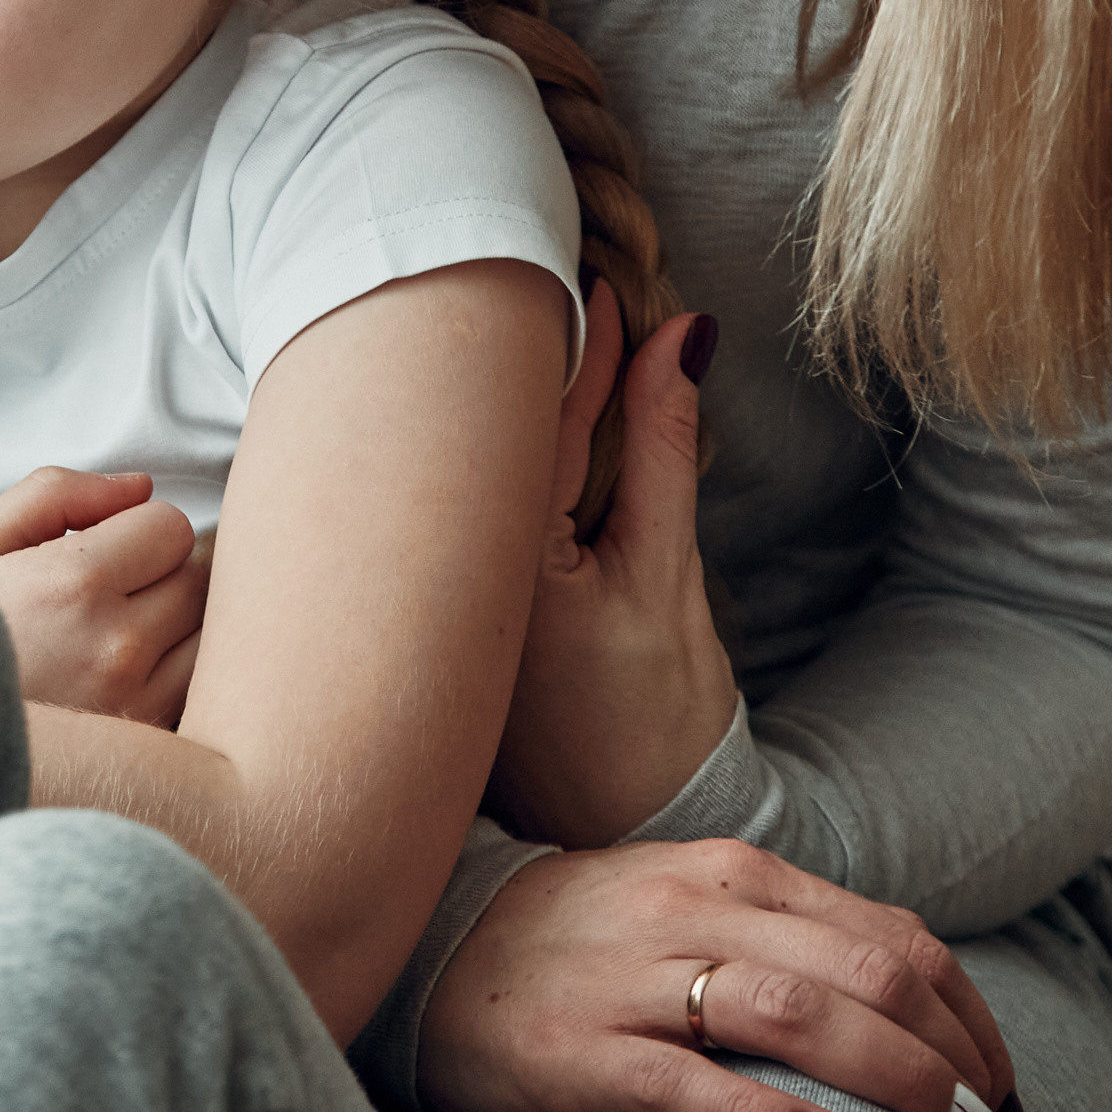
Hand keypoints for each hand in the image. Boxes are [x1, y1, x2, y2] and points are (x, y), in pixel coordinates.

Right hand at [0, 468, 208, 725]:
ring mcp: (133, 707)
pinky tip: (124, 681)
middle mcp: (113, 649)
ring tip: (113, 639)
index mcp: (72, 584)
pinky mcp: (138, 750)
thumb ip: (57, 495)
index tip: (102, 552)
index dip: (137, 531)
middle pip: (195, 581)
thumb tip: (140, 488)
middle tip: (105, 595)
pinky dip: (172, 681)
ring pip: (205, 640)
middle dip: (158, 577)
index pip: (170, 527)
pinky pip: (195, 697)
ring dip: (174, 630)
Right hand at [418, 837, 1021, 1111]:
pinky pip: (690, 1087)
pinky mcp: (578, 1057)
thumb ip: (790, 931)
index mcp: (732, 872)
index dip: (969, 1013)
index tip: (1001, 1079)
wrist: (437, 952)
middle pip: (865, 973)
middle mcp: (691, 911)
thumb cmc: (587, 942)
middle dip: (952, 1056)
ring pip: (799, 1017)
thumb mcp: (693, 902)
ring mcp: (633, 982)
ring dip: (896, 1083)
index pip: (893, 934)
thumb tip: (913, 997)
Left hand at [488, 284, 736, 845]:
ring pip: (463, 469)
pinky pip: (460, 513)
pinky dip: (491, 463)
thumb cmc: (655, 723)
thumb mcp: (670, 576)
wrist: (624, 837)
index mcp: (502, 567)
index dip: (574, 341)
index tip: (595, 276)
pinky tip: (518, 425)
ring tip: (538, 329)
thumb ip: (665, 449)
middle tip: (546, 273)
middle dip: (514, 356)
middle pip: (472, 431)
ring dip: (499, 405)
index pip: (532, 417)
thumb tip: (683, 338)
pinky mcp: (434, 616)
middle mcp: (443, 578)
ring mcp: (428, 600)